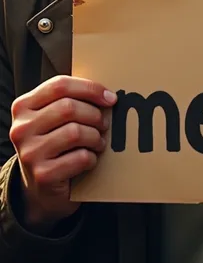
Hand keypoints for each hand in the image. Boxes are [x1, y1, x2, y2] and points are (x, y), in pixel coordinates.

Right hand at [9, 76, 116, 231]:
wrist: (40, 188)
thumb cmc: (54, 143)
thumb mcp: (53, 117)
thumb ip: (71, 99)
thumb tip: (107, 94)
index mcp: (24, 106)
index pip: (60, 85)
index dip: (90, 88)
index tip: (110, 97)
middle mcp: (21, 128)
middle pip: (69, 107)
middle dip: (95, 115)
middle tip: (104, 124)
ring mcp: (30, 152)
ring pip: (76, 132)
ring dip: (95, 137)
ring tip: (98, 142)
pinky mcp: (43, 175)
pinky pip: (80, 157)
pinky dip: (92, 158)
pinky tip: (89, 159)